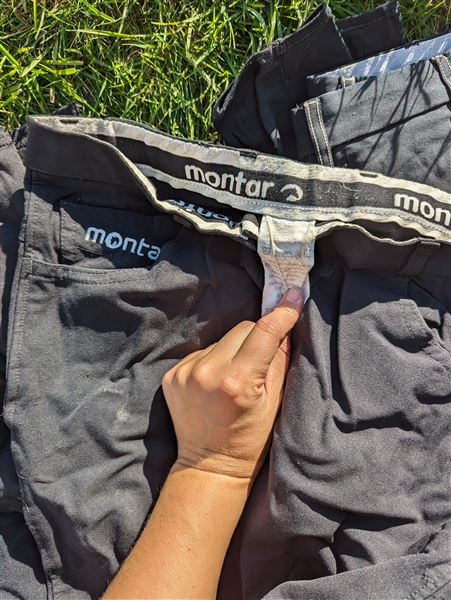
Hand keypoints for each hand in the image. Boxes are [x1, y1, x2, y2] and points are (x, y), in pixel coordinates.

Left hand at [162, 287, 303, 480]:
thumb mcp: (275, 403)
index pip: (264, 332)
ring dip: (233, 350)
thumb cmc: (250, 439)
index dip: (281, 313)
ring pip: (222, 339)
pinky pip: (202, 352)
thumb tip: (284, 323)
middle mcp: (207, 372)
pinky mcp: (172, 375)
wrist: (208, 466)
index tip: (292, 296)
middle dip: (256, 337)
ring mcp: (185, 372)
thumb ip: (279, 359)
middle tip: (260, 361)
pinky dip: (214, 360)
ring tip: (234, 378)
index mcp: (237, 382)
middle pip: (242, 329)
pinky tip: (215, 383)